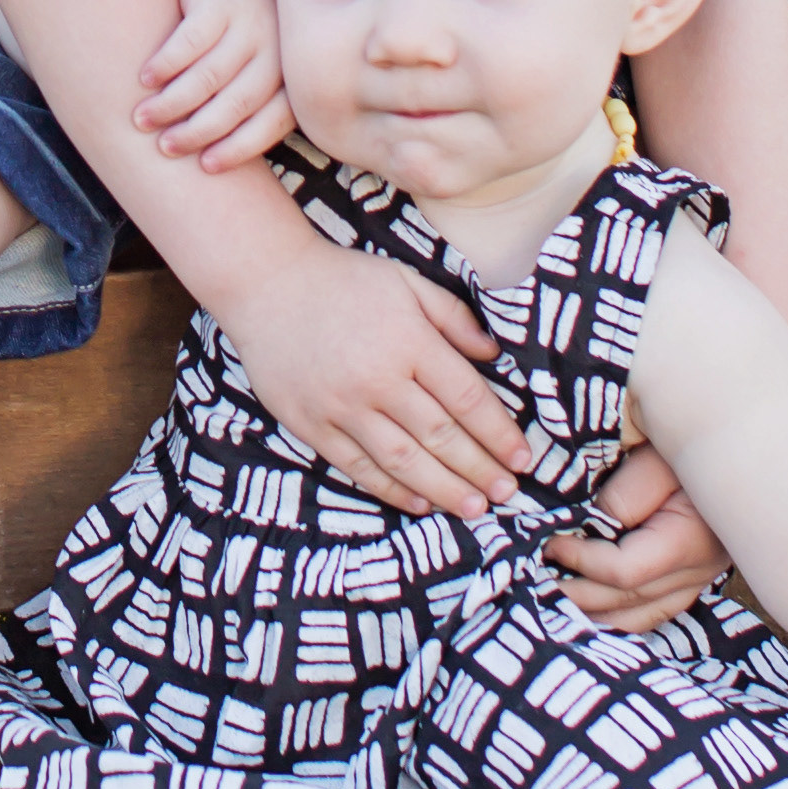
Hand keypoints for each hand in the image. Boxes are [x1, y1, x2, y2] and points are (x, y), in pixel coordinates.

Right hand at [129, 0, 292, 170]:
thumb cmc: (231, 44)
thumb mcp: (248, 72)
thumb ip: (240, 112)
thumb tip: (211, 178)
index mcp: (288, 76)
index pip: (272, 122)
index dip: (239, 148)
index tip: (205, 167)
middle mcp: (276, 49)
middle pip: (238, 102)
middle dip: (198, 130)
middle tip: (164, 146)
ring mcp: (251, 22)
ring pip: (211, 75)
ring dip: (173, 102)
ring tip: (143, 118)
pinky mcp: (221, 0)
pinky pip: (191, 41)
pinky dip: (166, 64)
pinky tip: (145, 78)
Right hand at [223, 248, 521, 518]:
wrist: (265, 282)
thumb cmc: (343, 280)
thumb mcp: (406, 282)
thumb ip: (453, 317)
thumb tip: (495, 356)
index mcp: (409, 341)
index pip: (466, 398)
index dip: (499, 433)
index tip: (522, 458)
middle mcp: (378, 378)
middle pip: (441, 435)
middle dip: (480, 469)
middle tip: (509, 493)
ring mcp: (342, 406)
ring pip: (404, 460)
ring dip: (444, 489)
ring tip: (475, 508)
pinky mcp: (311, 424)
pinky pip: (358, 467)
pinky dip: (392, 490)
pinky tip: (420, 503)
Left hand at [545, 435, 728, 629]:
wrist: (739, 448)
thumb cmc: (694, 441)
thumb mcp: (659, 455)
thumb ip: (627, 493)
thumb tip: (594, 524)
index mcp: (690, 539)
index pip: (626, 571)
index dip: (581, 561)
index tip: (549, 542)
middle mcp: (699, 570)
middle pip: (629, 601)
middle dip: (576, 594)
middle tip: (533, 579)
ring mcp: (699, 579)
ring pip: (640, 617)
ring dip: (593, 613)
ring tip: (551, 599)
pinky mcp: (694, 578)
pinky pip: (653, 612)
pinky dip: (617, 614)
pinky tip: (587, 607)